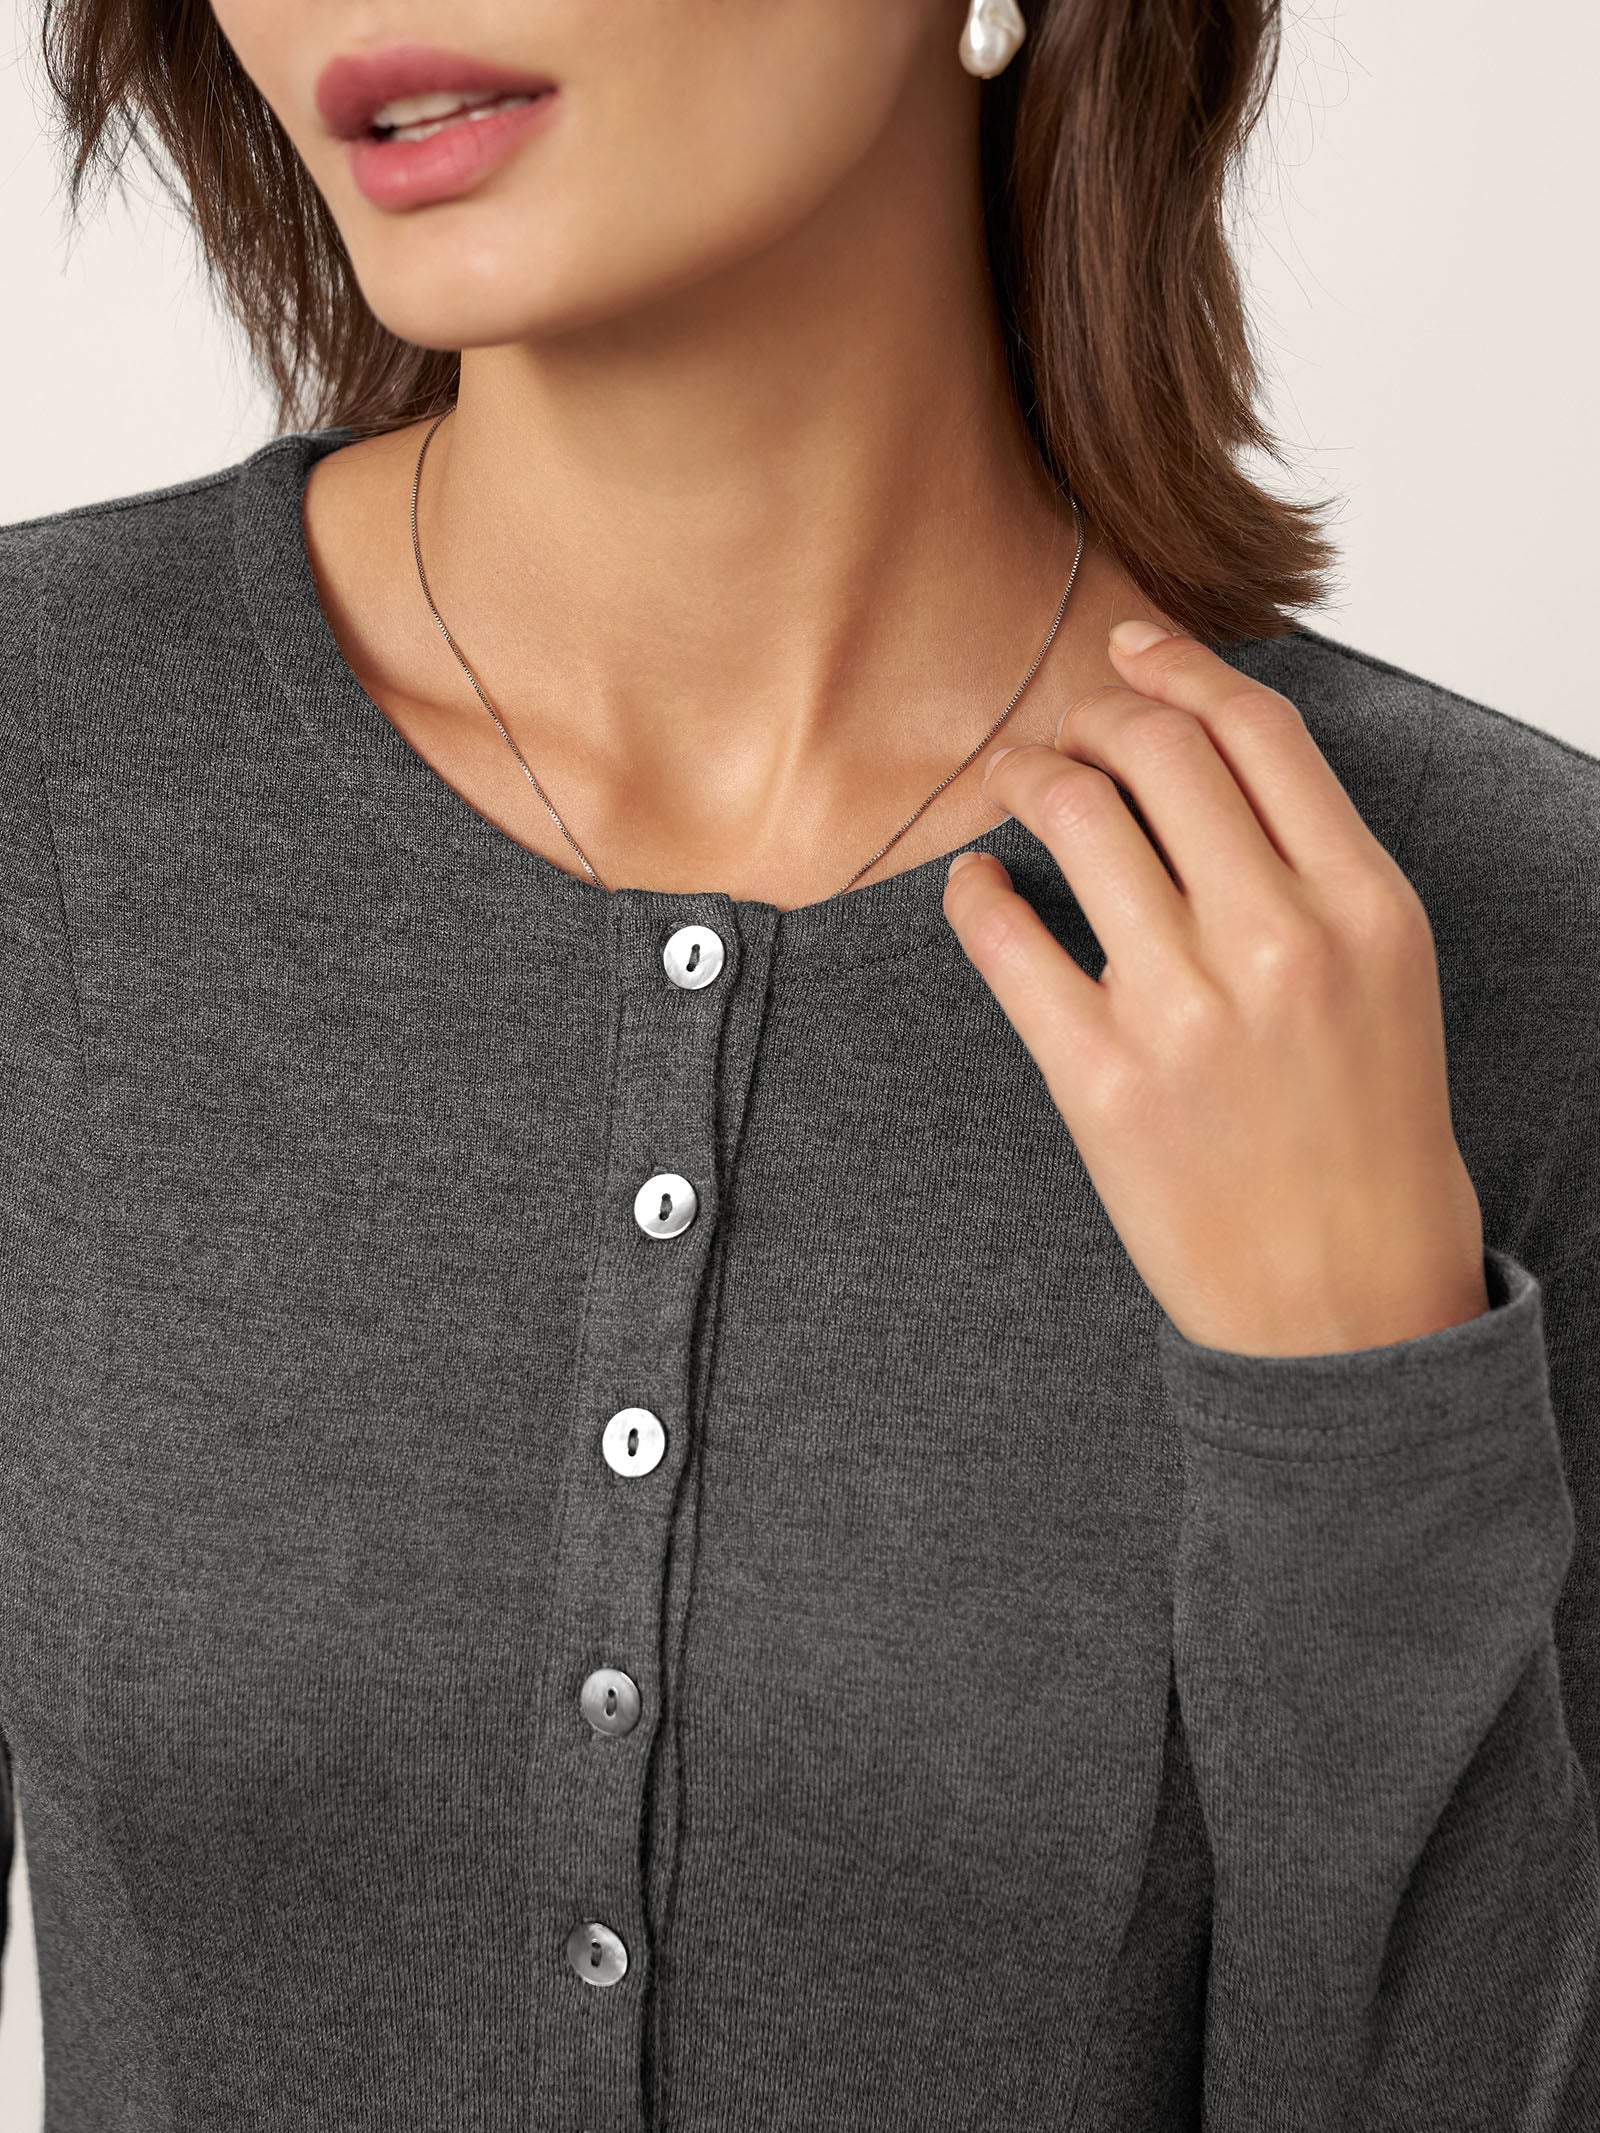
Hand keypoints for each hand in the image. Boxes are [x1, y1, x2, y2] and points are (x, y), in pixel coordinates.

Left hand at [941, 621, 1489, 1356]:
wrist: (1350, 1302)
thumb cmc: (1367, 1134)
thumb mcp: (1385, 973)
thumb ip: (1311, 862)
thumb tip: (1204, 753)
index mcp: (1363, 902)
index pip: (1255, 730)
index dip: (1177, 667)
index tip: (1129, 649)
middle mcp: (1279, 940)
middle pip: (1157, 751)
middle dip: (1093, 716)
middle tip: (1064, 733)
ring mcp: (1186, 1010)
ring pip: (1076, 816)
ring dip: (1026, 776)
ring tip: (1013, 784)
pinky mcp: (1103, 1082)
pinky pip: (1007, 941)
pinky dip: (976, 893)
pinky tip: (977, 885)